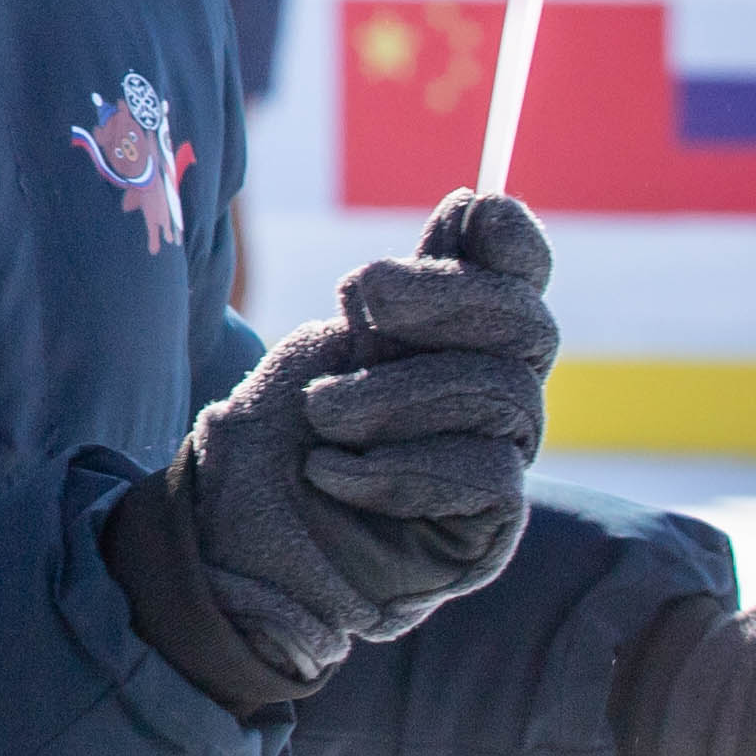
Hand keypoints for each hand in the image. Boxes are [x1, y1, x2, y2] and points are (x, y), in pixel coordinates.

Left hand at [106, 190, 556, 712]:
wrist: (228, 551)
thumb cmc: (268, 445)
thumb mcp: (318, 349)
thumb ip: (397, 296)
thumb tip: (476, 204)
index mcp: (451, 339)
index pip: (517, 277)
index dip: (512, 240)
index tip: (476, 210)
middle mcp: (487, 391)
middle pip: (527, 324)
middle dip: (447, 296)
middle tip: (361, 290)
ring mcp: (494, 456)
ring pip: (504, 392)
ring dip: (399, 392)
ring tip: (320, 412)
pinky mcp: (488, 526)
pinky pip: (487, 473)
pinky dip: (399, 467)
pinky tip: (332, 473)